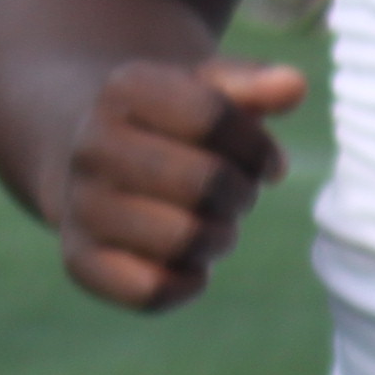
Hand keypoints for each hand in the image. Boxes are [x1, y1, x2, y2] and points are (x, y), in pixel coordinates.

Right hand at [55, 57, 306, 312]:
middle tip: (239, 194)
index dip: (258, 146)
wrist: (93, 155)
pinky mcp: (80, 260)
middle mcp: (92, 145)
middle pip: (203, 182)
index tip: (269, 160)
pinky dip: (189, 280)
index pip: (212, 118)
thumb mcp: (208, 88)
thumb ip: (254, 83)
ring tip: (214, 223)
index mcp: (126, 88)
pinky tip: (190, 259)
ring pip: (182, 239)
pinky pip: (151, 291)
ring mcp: (80, 205)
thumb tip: (295, 86)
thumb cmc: (172, 122)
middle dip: (242, 194)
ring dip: (220, 237)